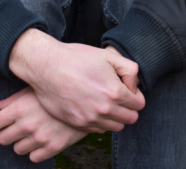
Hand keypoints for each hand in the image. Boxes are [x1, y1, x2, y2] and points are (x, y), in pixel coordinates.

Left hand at [0, 86, 86, 162]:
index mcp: (19, 109)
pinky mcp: (52, 148)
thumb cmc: (57, 92)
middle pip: (2, 139)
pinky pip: (33, 157)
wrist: (86, 101)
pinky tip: (40, 140)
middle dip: (5, 133)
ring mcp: (39, 139)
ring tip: (30, 133)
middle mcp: (26, 126)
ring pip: (17, 149)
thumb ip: (13, 99)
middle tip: (13, 128)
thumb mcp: (33, 90)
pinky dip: (35, 151)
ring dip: (21, 142)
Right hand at [8, 29, 144, 131]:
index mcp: (114, 92)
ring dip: (115, 116)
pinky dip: (100, 121)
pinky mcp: (77, 123)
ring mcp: (90, 119)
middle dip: (129, 107)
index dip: (135, 95)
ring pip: (116, 127)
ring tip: (106, 102)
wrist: (46, 66)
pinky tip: (93, 106)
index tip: (126, 89)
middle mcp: (104, 109)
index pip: (139, 104)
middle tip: (118, 96)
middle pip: (131, 118)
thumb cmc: (76, 58)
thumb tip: (134, 87)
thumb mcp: (108, 56)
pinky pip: (99, 129)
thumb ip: (130, 70)